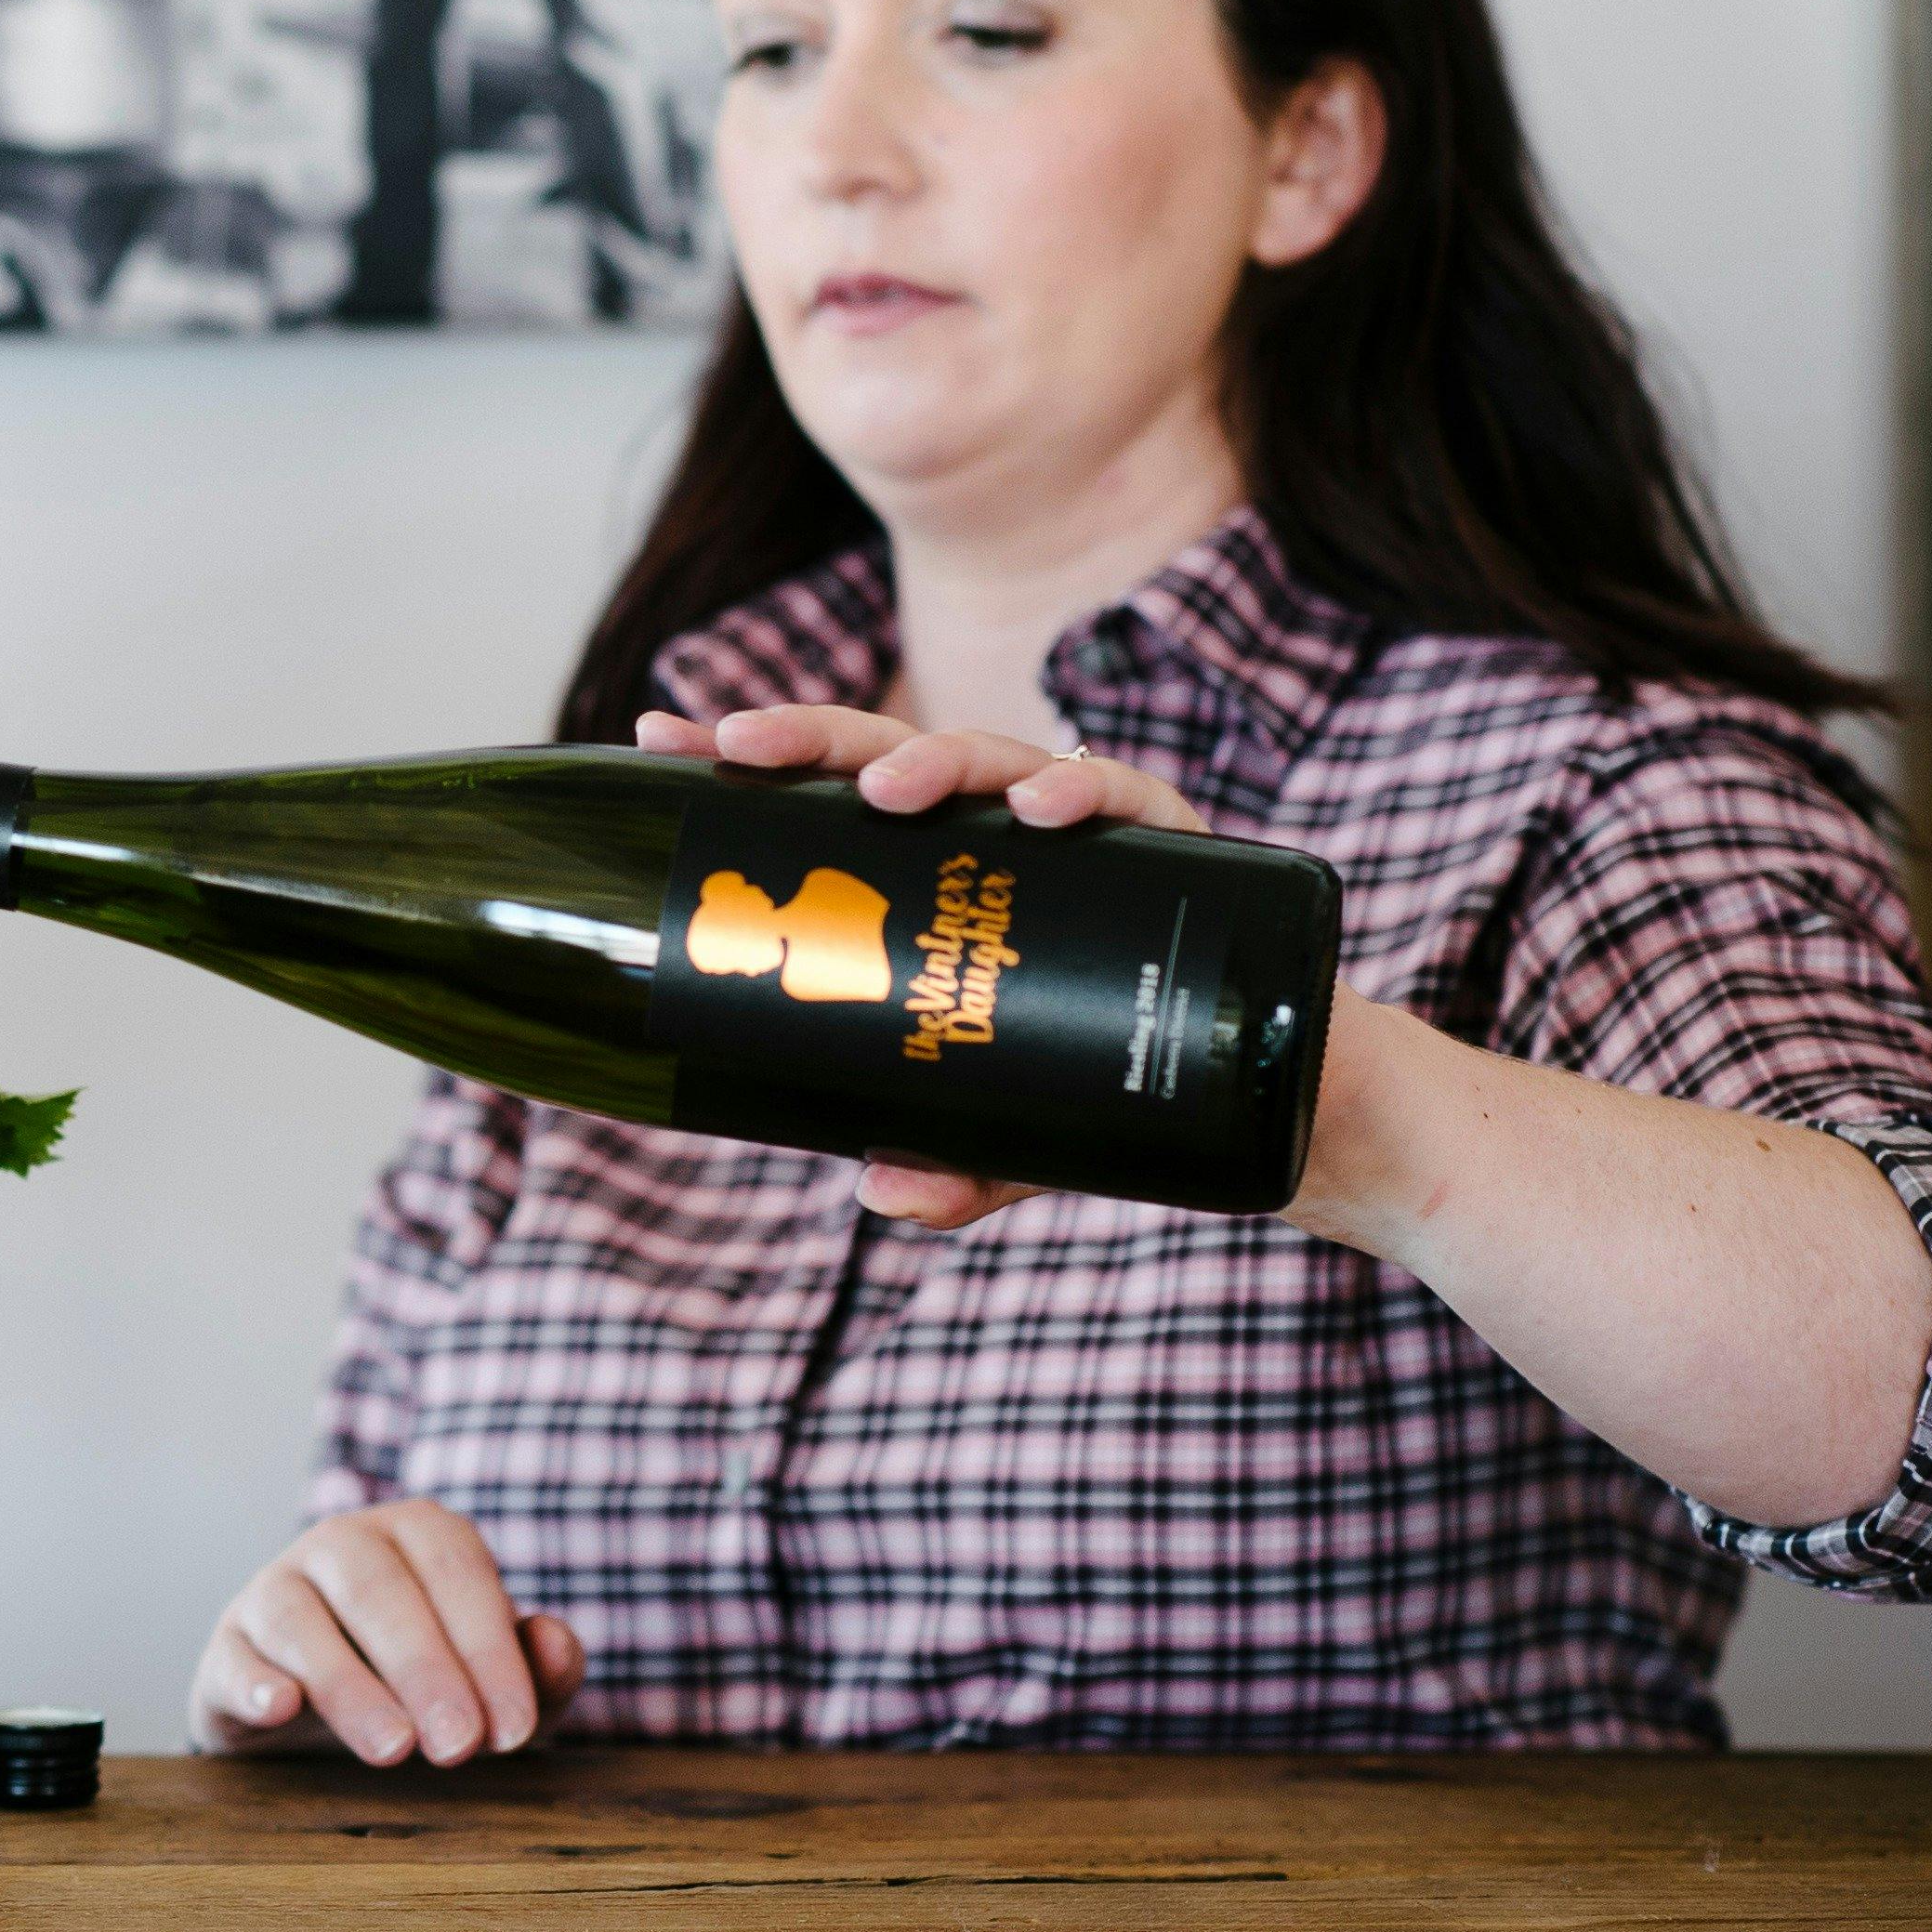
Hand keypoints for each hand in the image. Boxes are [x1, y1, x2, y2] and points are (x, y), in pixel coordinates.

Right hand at [191, 1498, 587, 1761]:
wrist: (321, 1718)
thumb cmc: (425, 1687)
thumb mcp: (493, 1685)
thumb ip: (538, 1668)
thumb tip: (559, 1644)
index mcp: (416, 1534)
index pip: (457, 1571)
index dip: (489, 1649)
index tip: (514, 1729)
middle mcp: (341, 1545)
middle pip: (380, 1590)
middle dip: (427, 1669)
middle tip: (461, 1747)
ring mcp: (274, 1590)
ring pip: (301, 1620)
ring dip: (350, 1685)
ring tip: (393, 1749)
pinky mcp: (228, 1647)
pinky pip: (234, 1656)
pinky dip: (256, 1682)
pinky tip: (283, 1708)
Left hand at [637, 701, 1207, 1230]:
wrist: (1270, 1091)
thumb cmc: (1108, 1085)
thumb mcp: (1017, 1139)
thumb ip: (956, 1167)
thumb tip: (882, 1194)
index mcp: (939, 872)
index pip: (828, 797)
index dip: (751, 759)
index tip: (661, 737)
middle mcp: (999, 832)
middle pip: (891, 757)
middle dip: (810, 738)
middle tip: (741, 744)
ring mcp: (1084, 830)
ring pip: (995, 759)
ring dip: (934, 762)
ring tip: (884, 791)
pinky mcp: (1173, 842)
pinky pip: (1125, 796)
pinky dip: (1079, 790)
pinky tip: (1039, 810)